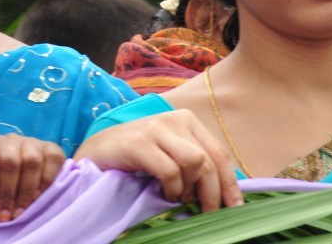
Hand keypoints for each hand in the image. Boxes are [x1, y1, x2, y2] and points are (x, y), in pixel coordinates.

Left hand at [0, 134, 65, 221]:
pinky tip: (37, 196)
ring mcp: (33, 143)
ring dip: (25, 191)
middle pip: (10, 161)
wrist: (24, 168)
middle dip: (7, 192)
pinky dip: (45, 181)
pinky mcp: (52, 149)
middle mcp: (11, 140)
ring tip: (20, 210)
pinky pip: (53, 160)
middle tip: (5, 214)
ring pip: (31, 162)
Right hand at [73, 109, 242, 210]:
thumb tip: (223, 192)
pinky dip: (171, 188)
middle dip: (212, 193)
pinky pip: (170, 171)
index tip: (235, 207)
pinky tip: (163, 192)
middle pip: (208, 160)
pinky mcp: (140, 142)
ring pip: (195, 162)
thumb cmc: (136, 156)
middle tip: (207, 213)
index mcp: (186, 120)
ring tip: (177, 196)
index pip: (218, 153)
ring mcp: (156, 128)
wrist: (97, 151)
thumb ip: (193, 163)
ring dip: (189, 188)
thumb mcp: (169, 153)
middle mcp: (173, 118)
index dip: (229, 183)